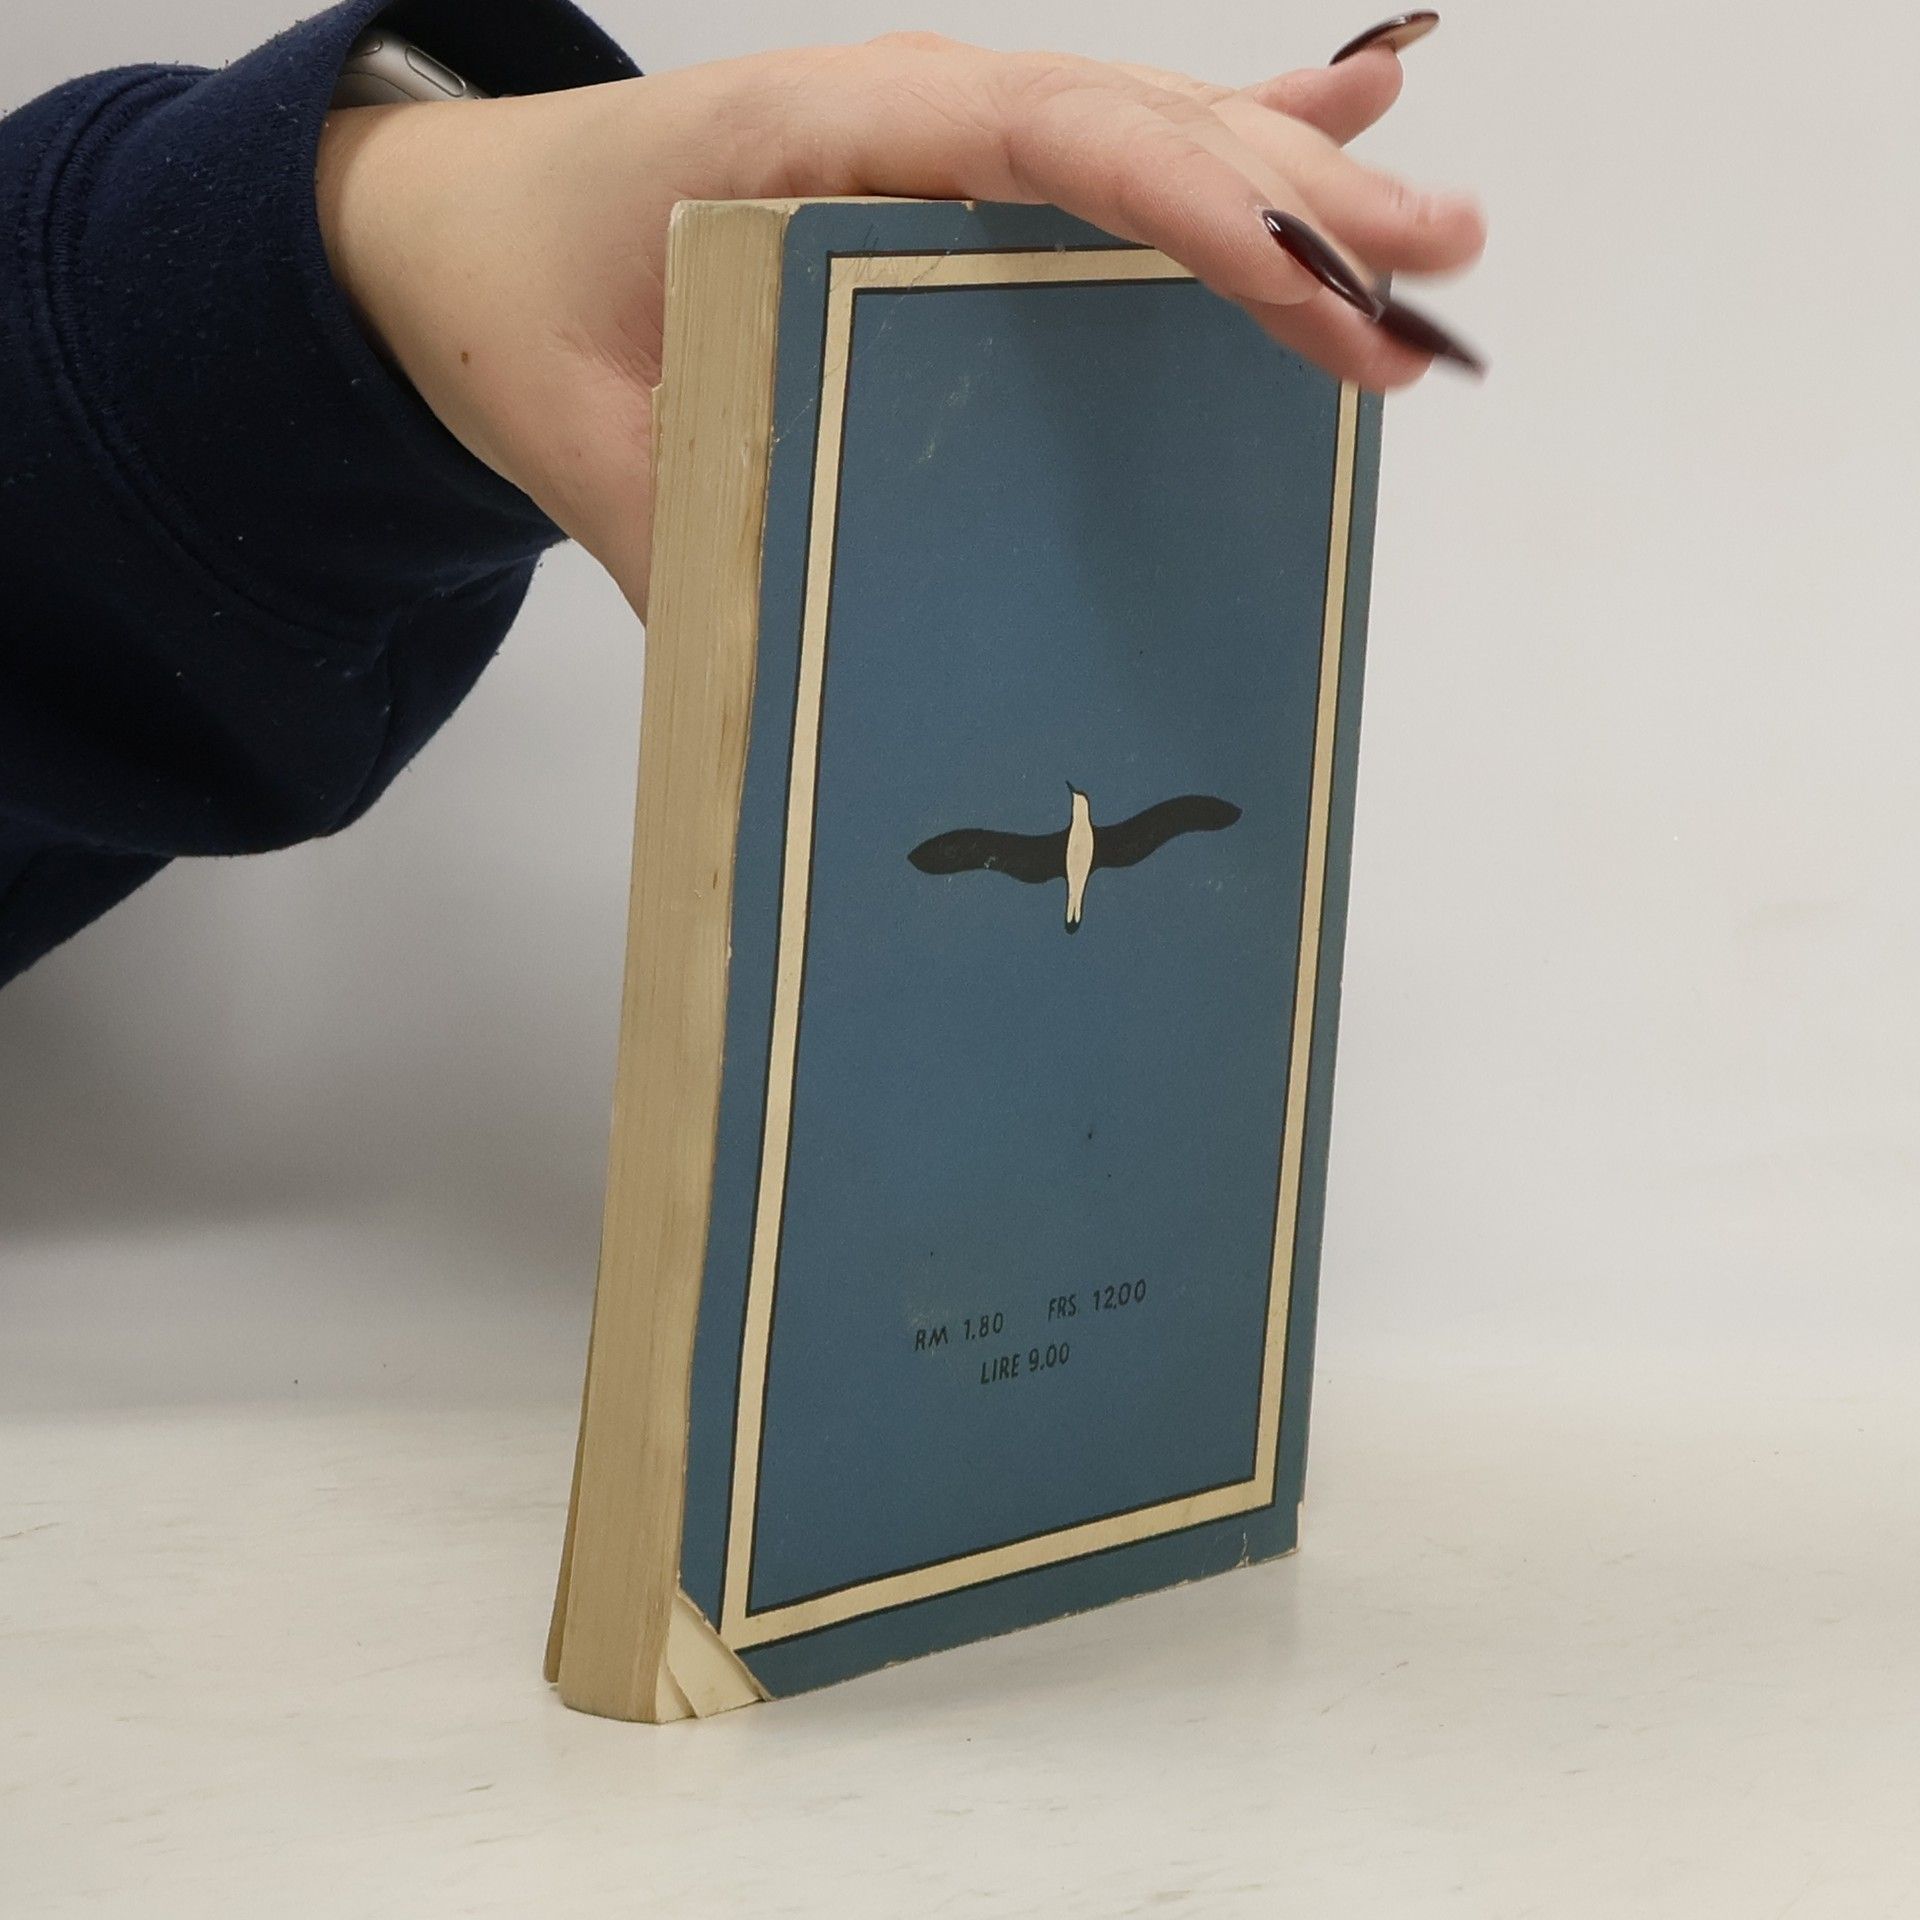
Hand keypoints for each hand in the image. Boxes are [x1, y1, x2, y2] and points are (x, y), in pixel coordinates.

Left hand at [315, 33, 1484, 610]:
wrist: (463, 246)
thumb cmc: (527, 328)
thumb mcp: (595, 457)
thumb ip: (702, 546)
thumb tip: (812, 709)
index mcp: (812, 147)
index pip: (1041, 145)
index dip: (1188, 207)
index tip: (1311, 289)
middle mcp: (896, 116)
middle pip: (1130, 127)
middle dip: (1293, 200)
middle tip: (1431, 274)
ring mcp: (932, 136)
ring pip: (1141, 130)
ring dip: (1292, 177)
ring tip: (1426, 241)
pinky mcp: (949, 179)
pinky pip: (1103, 150)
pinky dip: (1222, 139)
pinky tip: (1340, 109)